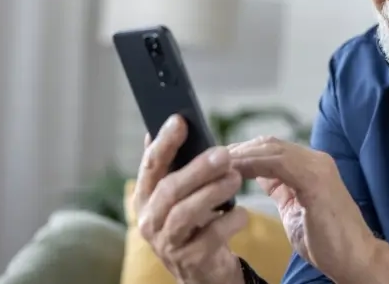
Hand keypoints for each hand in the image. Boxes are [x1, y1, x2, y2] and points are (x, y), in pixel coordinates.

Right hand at [133, 115, 248, 283]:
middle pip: (169, 189)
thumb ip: (178, 163)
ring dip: (212, 192)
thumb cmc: (195, 222)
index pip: (150, 165)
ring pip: (185, 213)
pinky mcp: (190, 261)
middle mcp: (149, 220)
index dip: (164, 143)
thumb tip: (176, 120)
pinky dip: (228, 222)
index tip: (180, 120)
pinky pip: (210, 237)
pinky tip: (242, 213)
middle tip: (224, 154)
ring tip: (235, 178)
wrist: (204, 269)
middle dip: (197, 169)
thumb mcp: (182, 193)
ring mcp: (167, 243)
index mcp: (146, 197)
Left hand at [229, 137, 376, 281]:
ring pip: (272, 149)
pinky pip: (278, 163)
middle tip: (210, 160)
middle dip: (239, 150)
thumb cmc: (327, 240)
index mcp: (312, 166)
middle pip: (270, 143)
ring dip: (242, 155)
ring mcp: (318, 167)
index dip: (245, 151)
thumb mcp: (295, 208)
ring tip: (217, 165)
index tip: (218, 162)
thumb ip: (280, 188)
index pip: (273, 148)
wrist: (356, 259)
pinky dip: (253, 164)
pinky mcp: (316, 179)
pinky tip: (234, 173)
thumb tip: (257, 174)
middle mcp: (316, 160)